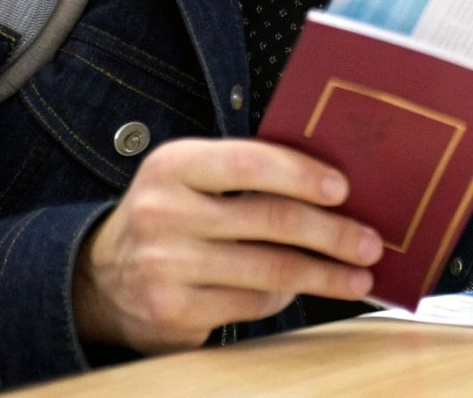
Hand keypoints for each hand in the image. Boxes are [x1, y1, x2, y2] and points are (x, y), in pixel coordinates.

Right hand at [73, 138, 381, 353]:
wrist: (101, 278)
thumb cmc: (176, 215)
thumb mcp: (196, 178)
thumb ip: (251, 173)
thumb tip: (342, 188)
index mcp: (174, 164)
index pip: (250, 162)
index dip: (303, 175)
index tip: (345, 190)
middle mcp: (163, 212)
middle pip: (272, 220)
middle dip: (333, 233)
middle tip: (371, 244)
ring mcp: (165, 265)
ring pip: (270, 270)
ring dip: (325, 275)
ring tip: (359, 277)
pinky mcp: (173, 312)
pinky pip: (252, 303)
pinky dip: (285, 296)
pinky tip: (305, 289)